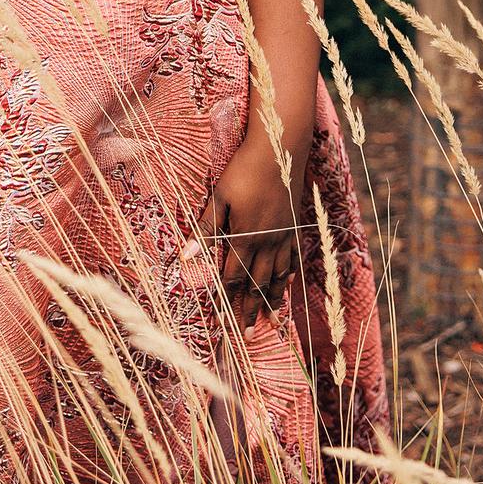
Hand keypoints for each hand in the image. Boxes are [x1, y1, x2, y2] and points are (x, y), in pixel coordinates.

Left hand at [190, 127, 310, 327]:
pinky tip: (288, 284)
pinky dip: (289, 274)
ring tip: (271, 320)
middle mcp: (267, 243)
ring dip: (273, 299)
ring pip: (278, 275)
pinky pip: (293, 257)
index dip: (225, 299)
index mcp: (244, 237)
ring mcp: (284, 235)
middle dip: (250, 309)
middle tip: (246, 334)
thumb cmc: (244, 170)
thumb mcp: (220, 197)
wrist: (281, 150)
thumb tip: (187, 256)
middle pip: (256, 283)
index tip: (220, 320)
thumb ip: (206, 229)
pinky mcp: (295, 225)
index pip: (232, 276)